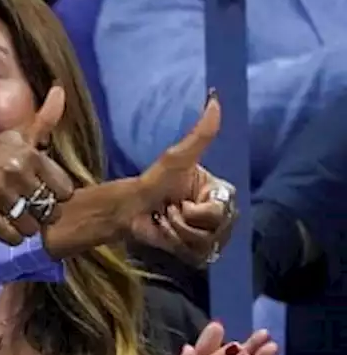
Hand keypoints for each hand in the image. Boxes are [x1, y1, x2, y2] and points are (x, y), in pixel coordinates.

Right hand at [0, 85, 75, 243]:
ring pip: (31, 226)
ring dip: (24, 227)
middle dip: (39, 214)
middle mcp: (16, 170)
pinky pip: (11, 236)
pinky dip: (10, 237)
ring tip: (14, 219)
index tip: (39, 192)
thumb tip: (61, 90)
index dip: (53, 195)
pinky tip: (3, 227)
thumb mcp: (12, 137)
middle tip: (25, 208)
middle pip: (49, 210)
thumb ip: (42, 122)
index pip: (64, 189)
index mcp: (28, 153)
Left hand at [131, 97, 232, 264]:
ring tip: (165, 221)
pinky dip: (177, 246)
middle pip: (218, 229)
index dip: (202, 211)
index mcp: (220, 191)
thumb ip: (201, 132)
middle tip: (169, 210)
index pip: (224, 209)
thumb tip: (215, 98)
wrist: (129, 210)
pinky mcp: (197, 252)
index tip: (184, 201)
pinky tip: (166, 235)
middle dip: (186, 222)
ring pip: (207, 244)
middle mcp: (221, 214)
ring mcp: (210, 234)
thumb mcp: (177, 157)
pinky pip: (198, 256)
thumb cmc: (153, 182)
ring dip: (178, 233)